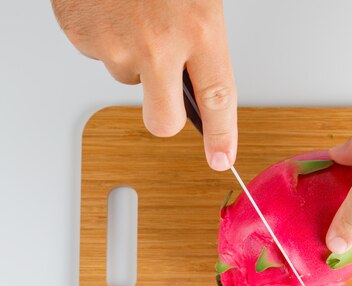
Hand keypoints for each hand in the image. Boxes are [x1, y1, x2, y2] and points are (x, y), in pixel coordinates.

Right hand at [51, 0, 236, 169]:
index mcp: (200, 28)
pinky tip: (113, 11)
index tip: (222, 158)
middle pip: (163, 120)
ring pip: (129, 79)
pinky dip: (107, 38)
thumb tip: (200, 90)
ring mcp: (115, 44)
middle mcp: (158, 43)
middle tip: (165, 89)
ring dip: (135, 58)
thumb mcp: (199, 1)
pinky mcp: (82, 36)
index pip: (219, 100)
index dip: (223, 136)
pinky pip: (100, 55)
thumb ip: (202, 45)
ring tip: (135, 15)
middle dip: (165, 114)